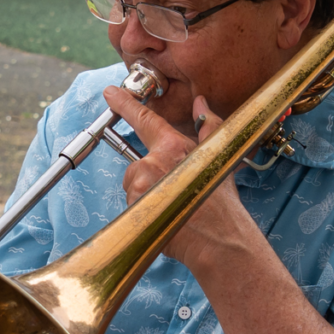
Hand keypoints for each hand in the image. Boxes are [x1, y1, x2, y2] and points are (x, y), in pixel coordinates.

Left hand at [100, 83, 252, 275]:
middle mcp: (154, 162)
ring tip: (171, 207)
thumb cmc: (222, 205)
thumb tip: (200, 103)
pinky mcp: (134, 205)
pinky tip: (163, 217)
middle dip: (149, 177)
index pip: (145, 120)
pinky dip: (143, 212)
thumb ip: (208, 126)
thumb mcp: (220, 158)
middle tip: (172, 193)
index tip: (110, 94)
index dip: (125, 104)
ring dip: (146, 196)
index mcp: (174, 146)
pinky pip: (132, 205)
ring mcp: (141, 185)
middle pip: (137, 163)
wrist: (220, 240)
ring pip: (134, 186)